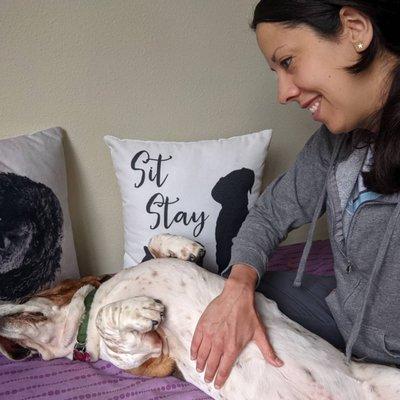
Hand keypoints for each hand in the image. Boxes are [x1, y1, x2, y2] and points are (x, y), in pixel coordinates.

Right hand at [190, 264, 282, 389]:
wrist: (237, 296)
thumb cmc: (248, 313)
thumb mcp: (259, 333)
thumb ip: (267, 351)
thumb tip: (279, 364)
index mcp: (232, 347)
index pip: (224, 368)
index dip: (219, 378)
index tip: (216, 384)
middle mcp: (219, 343)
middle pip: (211, 364)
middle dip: (208, 374)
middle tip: (206, 379)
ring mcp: (209, 334)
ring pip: (202, 354)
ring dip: (200, 364)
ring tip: (199, 369)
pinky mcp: (203, 325)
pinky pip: (196, 342)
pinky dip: (194, 351)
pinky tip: (194, 356)